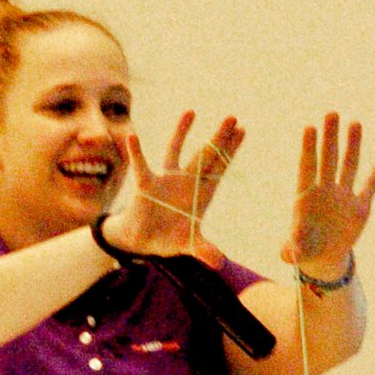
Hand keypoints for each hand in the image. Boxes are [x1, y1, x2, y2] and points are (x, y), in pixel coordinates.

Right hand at [105, 111, 244, 263]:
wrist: (145, 242)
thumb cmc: (170, 238)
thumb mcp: (190, 245)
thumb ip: (204, 251)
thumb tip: (219, 263)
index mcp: (201, 194)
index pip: (219, 168)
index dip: (230, 151)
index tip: (242, 130)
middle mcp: (186, 182)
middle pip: (205, 156)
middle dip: (218, 139)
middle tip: (232, 117)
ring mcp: (166, 180)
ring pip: (177, 152)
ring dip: (183, 132)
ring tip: (191, 112)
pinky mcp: (147, 185)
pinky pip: (141, 166)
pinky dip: (137, 153)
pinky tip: (132, 137)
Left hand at [281, 113, 374, 273]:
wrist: (324, 257)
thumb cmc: (305, 250)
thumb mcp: (296, 253)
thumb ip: (290, 250)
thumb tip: (287, 255)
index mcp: (306, 197)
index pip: (307, 168)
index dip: (309, 149)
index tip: (309, 128)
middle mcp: (326, 191)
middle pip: (328, 160)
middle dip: (330, 138)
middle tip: (331, 113)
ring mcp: (344, 196)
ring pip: (349, 166)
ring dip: (352, 146)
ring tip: (355, 123)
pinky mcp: (360, 206)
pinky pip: (370, 185)